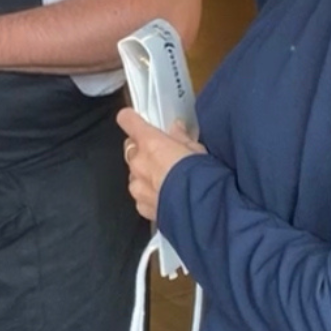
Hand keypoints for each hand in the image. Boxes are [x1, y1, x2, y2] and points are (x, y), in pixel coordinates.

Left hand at [118, 107, 206, 221]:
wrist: (203, 211)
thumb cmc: (202, 177)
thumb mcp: (197, 150)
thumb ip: (181, 137)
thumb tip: (177, 128)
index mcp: (150, 142)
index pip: (128, 121)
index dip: (130, 119)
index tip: (132, 119)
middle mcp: (138, 162)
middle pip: (130, 148)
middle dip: (142, 150)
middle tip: (162, 154)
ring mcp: (137, 186)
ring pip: (134, 173)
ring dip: (145, 173)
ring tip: (167, 179)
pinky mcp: (141, 206)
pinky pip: (141, 195)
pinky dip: (150, 194)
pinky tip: (166, 195)